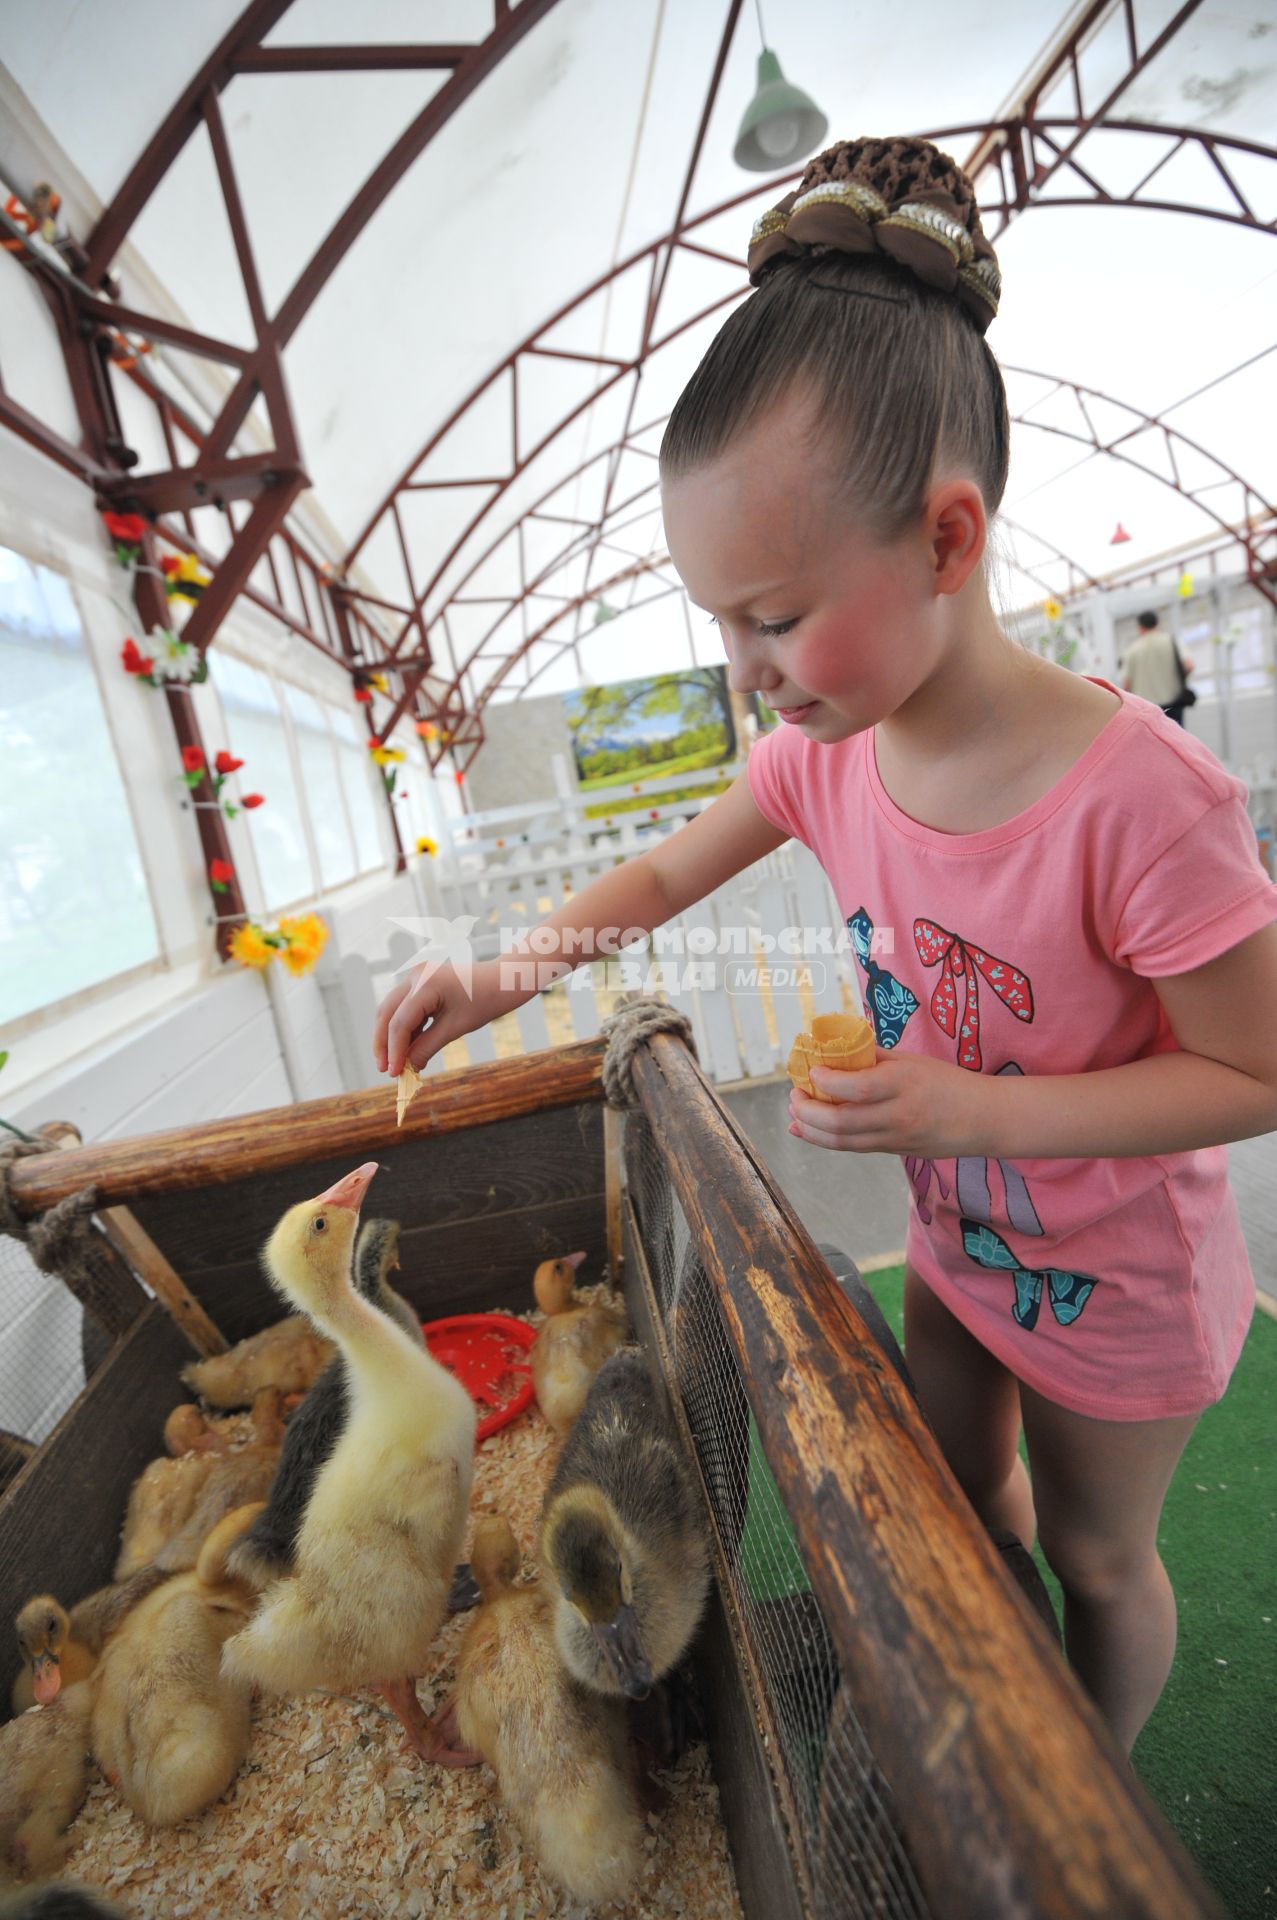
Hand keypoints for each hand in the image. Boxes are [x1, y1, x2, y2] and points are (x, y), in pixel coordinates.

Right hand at [374, 956, 517, 1076]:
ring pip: (391, 1010)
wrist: (502, 981)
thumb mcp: (455, 1028)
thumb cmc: (484, 1002)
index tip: (393, 1074)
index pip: (399, 1023)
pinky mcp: (420, 982)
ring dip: (391, 1037)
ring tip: (395, 1064)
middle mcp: (415, 975)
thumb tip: (407, 1068)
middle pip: (386, 1013)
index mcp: (425, 984)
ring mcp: (416, 976)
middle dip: (383, 1044)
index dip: (394, 1051)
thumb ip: (427, 1047)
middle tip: (385, 1070)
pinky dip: (404, 1028)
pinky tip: (407, 1049)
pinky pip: (404, 1007)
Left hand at [787, 1048, 994, 1157]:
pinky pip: (852, 1147)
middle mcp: (897, 1114)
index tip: (811, 1070)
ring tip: (795, 1113)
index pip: (856, 1088)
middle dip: (808, 1110)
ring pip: (842, 1142)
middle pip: (841, 1122)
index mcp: (903, 1084)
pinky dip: (824, 1139)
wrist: (981, 1119)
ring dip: (811, 1129)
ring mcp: (895, 1138)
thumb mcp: (912, 1060)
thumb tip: (836, 1050)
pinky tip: (806, 1130)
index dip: (826, 1082)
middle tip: (794, 1095)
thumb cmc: (947, 1082)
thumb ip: (874, 1057)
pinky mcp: (893, 1151)